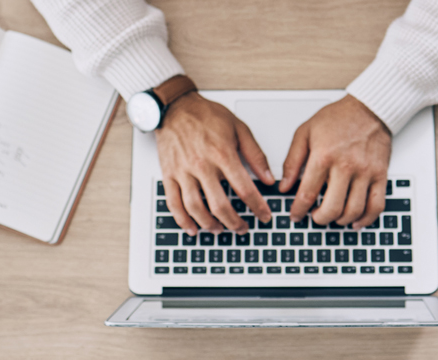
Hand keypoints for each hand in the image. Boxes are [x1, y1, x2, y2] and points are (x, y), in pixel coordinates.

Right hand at [157, 92, 275, 233]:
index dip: (258, 206)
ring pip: (195, 208)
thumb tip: (268, 177)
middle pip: (219, 205)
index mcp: (222, 154)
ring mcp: (183, 172)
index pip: (244, 189)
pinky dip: (182, 220)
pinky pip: (173, 203)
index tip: (264, 215)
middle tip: (243, 228)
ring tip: (220, 230)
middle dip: (234, 222)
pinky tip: (192, 228)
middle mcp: (201, 165)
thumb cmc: (205, 115)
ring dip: (209, 225)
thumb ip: (255, 154)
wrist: (175, 107)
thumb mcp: (239, 128)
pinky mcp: (169, 175)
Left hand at [280, 94, 391, 227]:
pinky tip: (356, 222)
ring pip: (354, 210)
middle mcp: (346, 166)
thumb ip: (292, 161)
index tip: (295, 215)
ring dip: (341, 221)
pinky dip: (367, 219)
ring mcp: (366, 172)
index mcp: (324, 156)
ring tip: (333, 218)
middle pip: (332, 207)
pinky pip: (377, 205)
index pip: (307, 193)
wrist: (369, 108)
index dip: (298, 210)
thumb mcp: (304, 133)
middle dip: (320, 219)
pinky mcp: (381, 174)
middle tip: (314, 218)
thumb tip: (283, 186)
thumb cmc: (337, 118)